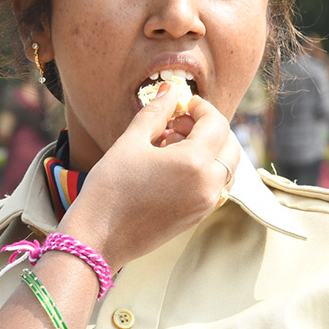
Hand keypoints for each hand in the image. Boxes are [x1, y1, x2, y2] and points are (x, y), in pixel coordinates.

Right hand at [57, 84, 238, 270]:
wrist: (99, 237)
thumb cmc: (109, 189)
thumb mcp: (130, 143)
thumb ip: (156, 113)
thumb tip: (169, 91)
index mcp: (194, 162)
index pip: (217, 123)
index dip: (201, 108)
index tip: (182, 104)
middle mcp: (208, 185)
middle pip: (229, 145)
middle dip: (208, 128)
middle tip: (177, 124)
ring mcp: (206, 204)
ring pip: (225, 167)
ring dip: (209, 150)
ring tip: (173, 146)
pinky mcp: (198, 216)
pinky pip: (215, 186)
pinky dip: (204, 170)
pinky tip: (172, 167)